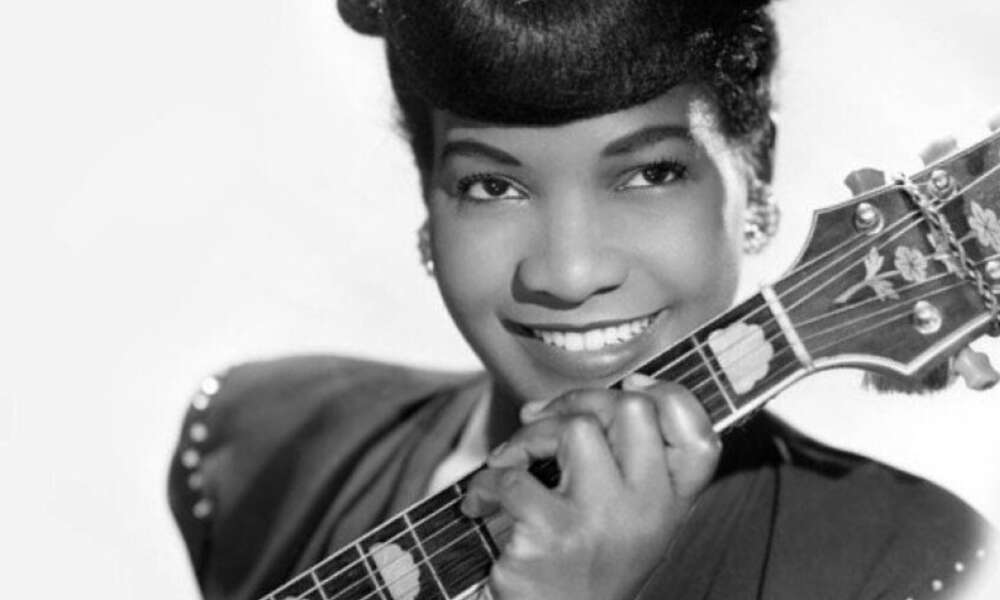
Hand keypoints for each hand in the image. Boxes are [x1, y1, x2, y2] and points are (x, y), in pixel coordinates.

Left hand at [460, 375, 720, 599]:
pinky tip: (484, 503)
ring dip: (528, 437)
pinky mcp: (554, 534)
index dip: (672, 397)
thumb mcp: (629, 522)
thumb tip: (570, 404)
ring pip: (575, 429)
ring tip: (511, 460)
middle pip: (634, 411)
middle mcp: (647, 512)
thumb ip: (628, 467)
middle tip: (544, 417)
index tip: (633, 386)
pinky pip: (514, 477)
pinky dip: (487, 484)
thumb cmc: (586, 566)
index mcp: (670, 507)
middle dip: (577, 400)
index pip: (699, 439)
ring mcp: (602, 521)